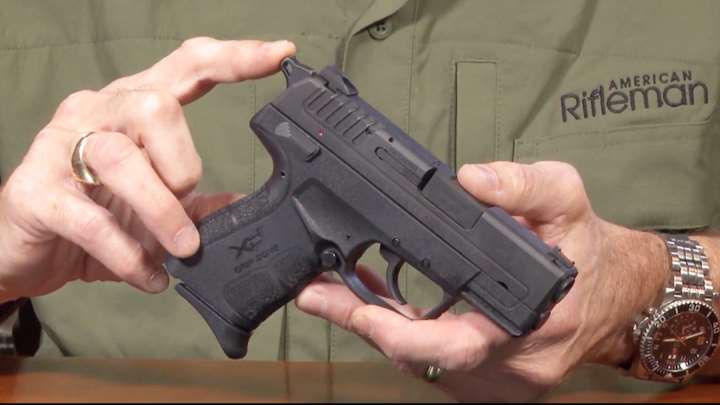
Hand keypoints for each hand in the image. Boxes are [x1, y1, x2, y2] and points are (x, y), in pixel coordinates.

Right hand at [0, 37, 294, 301]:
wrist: (20, 254)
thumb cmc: (94, 219)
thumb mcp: (156, 211)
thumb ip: (200, 205)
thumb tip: (249, 207)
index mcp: (133, 108)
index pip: (188, 65)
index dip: (235, 58)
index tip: (281, 55)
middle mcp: (97, 113)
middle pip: (155, 105)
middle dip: (183, 162)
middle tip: (186, 201)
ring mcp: (59, 147)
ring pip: (121, 157)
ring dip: (162, 213)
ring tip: (180, 249)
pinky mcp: (34, 192)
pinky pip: (90, 221)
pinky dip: (129, 256)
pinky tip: (149, 276)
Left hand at [296, 161, 669, 401]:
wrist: (614, 294)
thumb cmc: (588, 250)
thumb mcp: (568, 200)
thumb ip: (524, 185)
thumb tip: (471, 180)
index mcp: (529, 326)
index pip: (455, 346)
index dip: (399, 335)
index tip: (357, 310)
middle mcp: (508, 365)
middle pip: (421, 356)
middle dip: (364, 324)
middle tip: (317, 293)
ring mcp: (495, 379)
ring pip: (419, 360)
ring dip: (374, 326)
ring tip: (330, 290)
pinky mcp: (484, 376)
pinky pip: (429, 357)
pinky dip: (396, 329)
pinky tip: (367, 299)